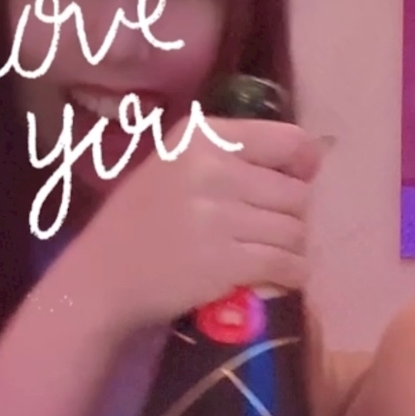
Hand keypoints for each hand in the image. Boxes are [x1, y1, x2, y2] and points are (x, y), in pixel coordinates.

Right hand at [73, 116, 319, 337]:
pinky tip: (280, 278)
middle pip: (295, 192)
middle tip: (272, 233)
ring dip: (292, 249)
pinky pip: (286, 264)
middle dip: (292, 216)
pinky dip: (291, 274)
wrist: (101, 277)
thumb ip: (235, 157)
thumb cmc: (140, 222)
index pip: (286, 139)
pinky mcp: (225, 260)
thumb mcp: (177, 167)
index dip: (303, 164)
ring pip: (294, 230)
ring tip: (274, 258)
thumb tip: (312, 160)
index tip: (298, 182)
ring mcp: (218, 215)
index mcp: (201, 137)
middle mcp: (211, 168)